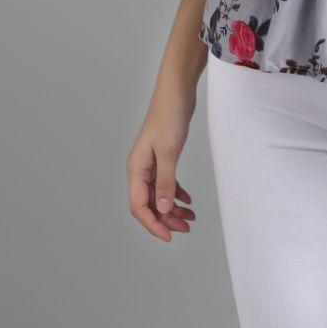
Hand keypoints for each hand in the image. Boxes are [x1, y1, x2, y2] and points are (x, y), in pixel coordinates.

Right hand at [127, 86, 197, 241]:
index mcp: (136, 169)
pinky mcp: (163, 155)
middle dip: (166, 219)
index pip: (139, 206)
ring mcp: (151, 162)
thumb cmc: (170, 116)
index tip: (169, 236)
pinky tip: (188, 200)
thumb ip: (165, 181)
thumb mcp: (169, 152)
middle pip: (149, 203)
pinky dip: (176, 193)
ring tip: (191, 218)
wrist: (177, 91)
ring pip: (158, 194)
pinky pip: (166, 182)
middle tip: (186, 228)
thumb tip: (163, 208)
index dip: (153, 224)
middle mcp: (140, 168)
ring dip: (172, 208)